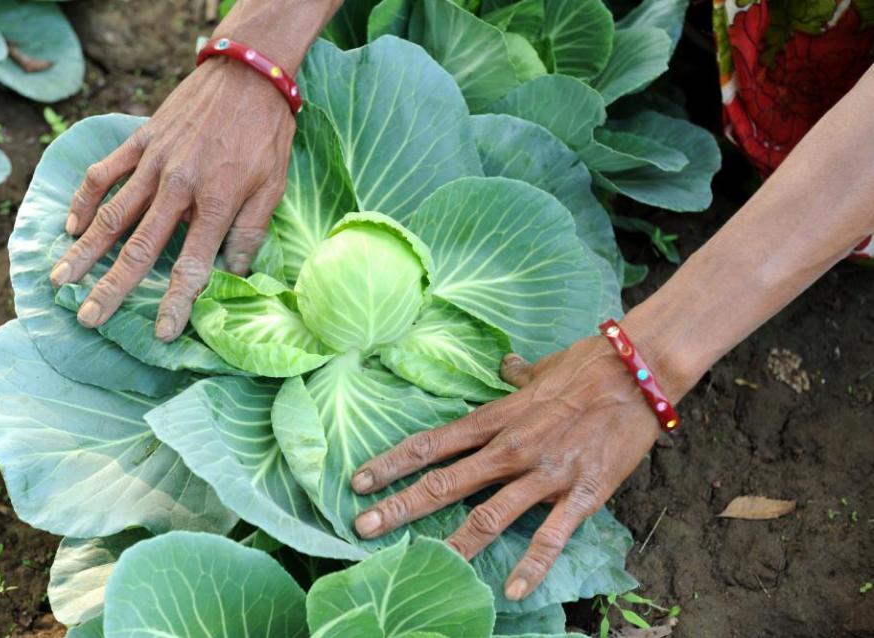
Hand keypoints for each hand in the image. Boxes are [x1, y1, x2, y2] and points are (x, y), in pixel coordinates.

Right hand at [49, 57, 294, 340]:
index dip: (177, 302)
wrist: (248, 75)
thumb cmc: (265, 136)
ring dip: (85, 251)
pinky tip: (71, 226)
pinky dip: (84, 200)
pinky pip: (104, 174)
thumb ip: (250, 233)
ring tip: (61, 279)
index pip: (192, 265)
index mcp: (217, 204)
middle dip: (112, 288)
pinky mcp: (141, 141)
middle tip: (87, 317)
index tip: (163, 333)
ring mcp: (154, 163)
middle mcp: (179, 188)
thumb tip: (237, 275)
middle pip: (139, 248)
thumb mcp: (272, 188)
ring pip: (111, 214)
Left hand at [350, 334, 661, 600]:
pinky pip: (551, 536)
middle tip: (363, 527)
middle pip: (444, 482)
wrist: (638, 371)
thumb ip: (518, 374)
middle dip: (400, 506)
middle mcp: (510, 448)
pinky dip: (532, 566)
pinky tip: (511, 591)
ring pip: (489, 515)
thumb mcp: (544, 367)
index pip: (432, 443)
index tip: (358, 481)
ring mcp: (544, 473)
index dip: (392, 463)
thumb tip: (506, 365)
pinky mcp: (581, 493)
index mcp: (497, 418)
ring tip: (425, 565)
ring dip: (454, 543)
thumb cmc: (588, 364)